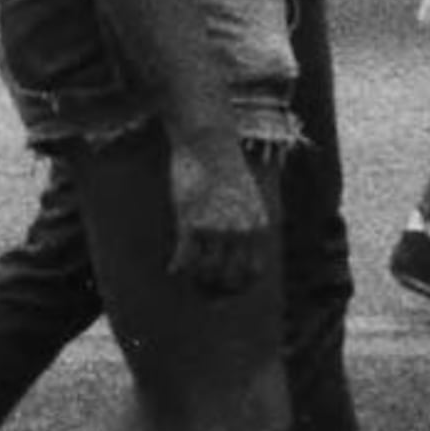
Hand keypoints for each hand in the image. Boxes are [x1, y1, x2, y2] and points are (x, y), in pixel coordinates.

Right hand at [165, 132, 273, 292]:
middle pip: (230, 278)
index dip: (239, 287)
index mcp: (258, 226)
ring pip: (207, 272)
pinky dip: (178, 268)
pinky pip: (185, 258)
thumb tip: (245, 238)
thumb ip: (248, 221)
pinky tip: (172, 268)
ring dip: (195, 279)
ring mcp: (217, 227)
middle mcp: (241, 231)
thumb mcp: (247, 196)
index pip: (254, 273)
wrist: (208, 140)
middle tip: (201, 289)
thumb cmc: (224, 166)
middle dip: (215, 290)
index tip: (224, 290)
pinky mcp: (192, 220)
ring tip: (187, 275)